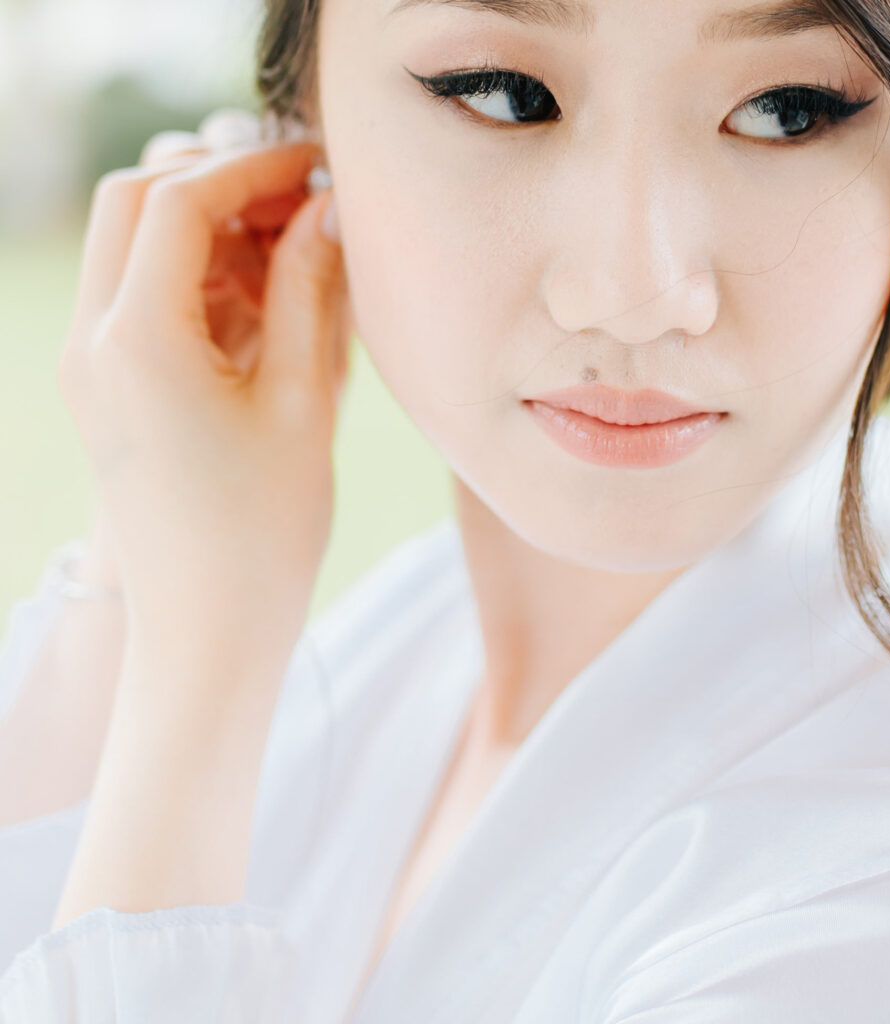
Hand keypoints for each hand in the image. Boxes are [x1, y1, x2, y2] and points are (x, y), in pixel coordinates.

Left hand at [57, 111, 351, 665]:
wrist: (206, 633)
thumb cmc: (262, 534)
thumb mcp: (300, 401)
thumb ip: (309, 290)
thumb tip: (325, 209)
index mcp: (136, 339)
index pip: (180, 201)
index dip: (253, 168)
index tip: (317, 164)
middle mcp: (92, 342)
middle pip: (133, 203)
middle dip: (217, 185)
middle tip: (299, 204)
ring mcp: (90, 367)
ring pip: (128, 247)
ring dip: (204, 232)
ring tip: (289, 257)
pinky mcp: (106, 392)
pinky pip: (135, 300)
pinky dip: (193, 280)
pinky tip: (260, 306)